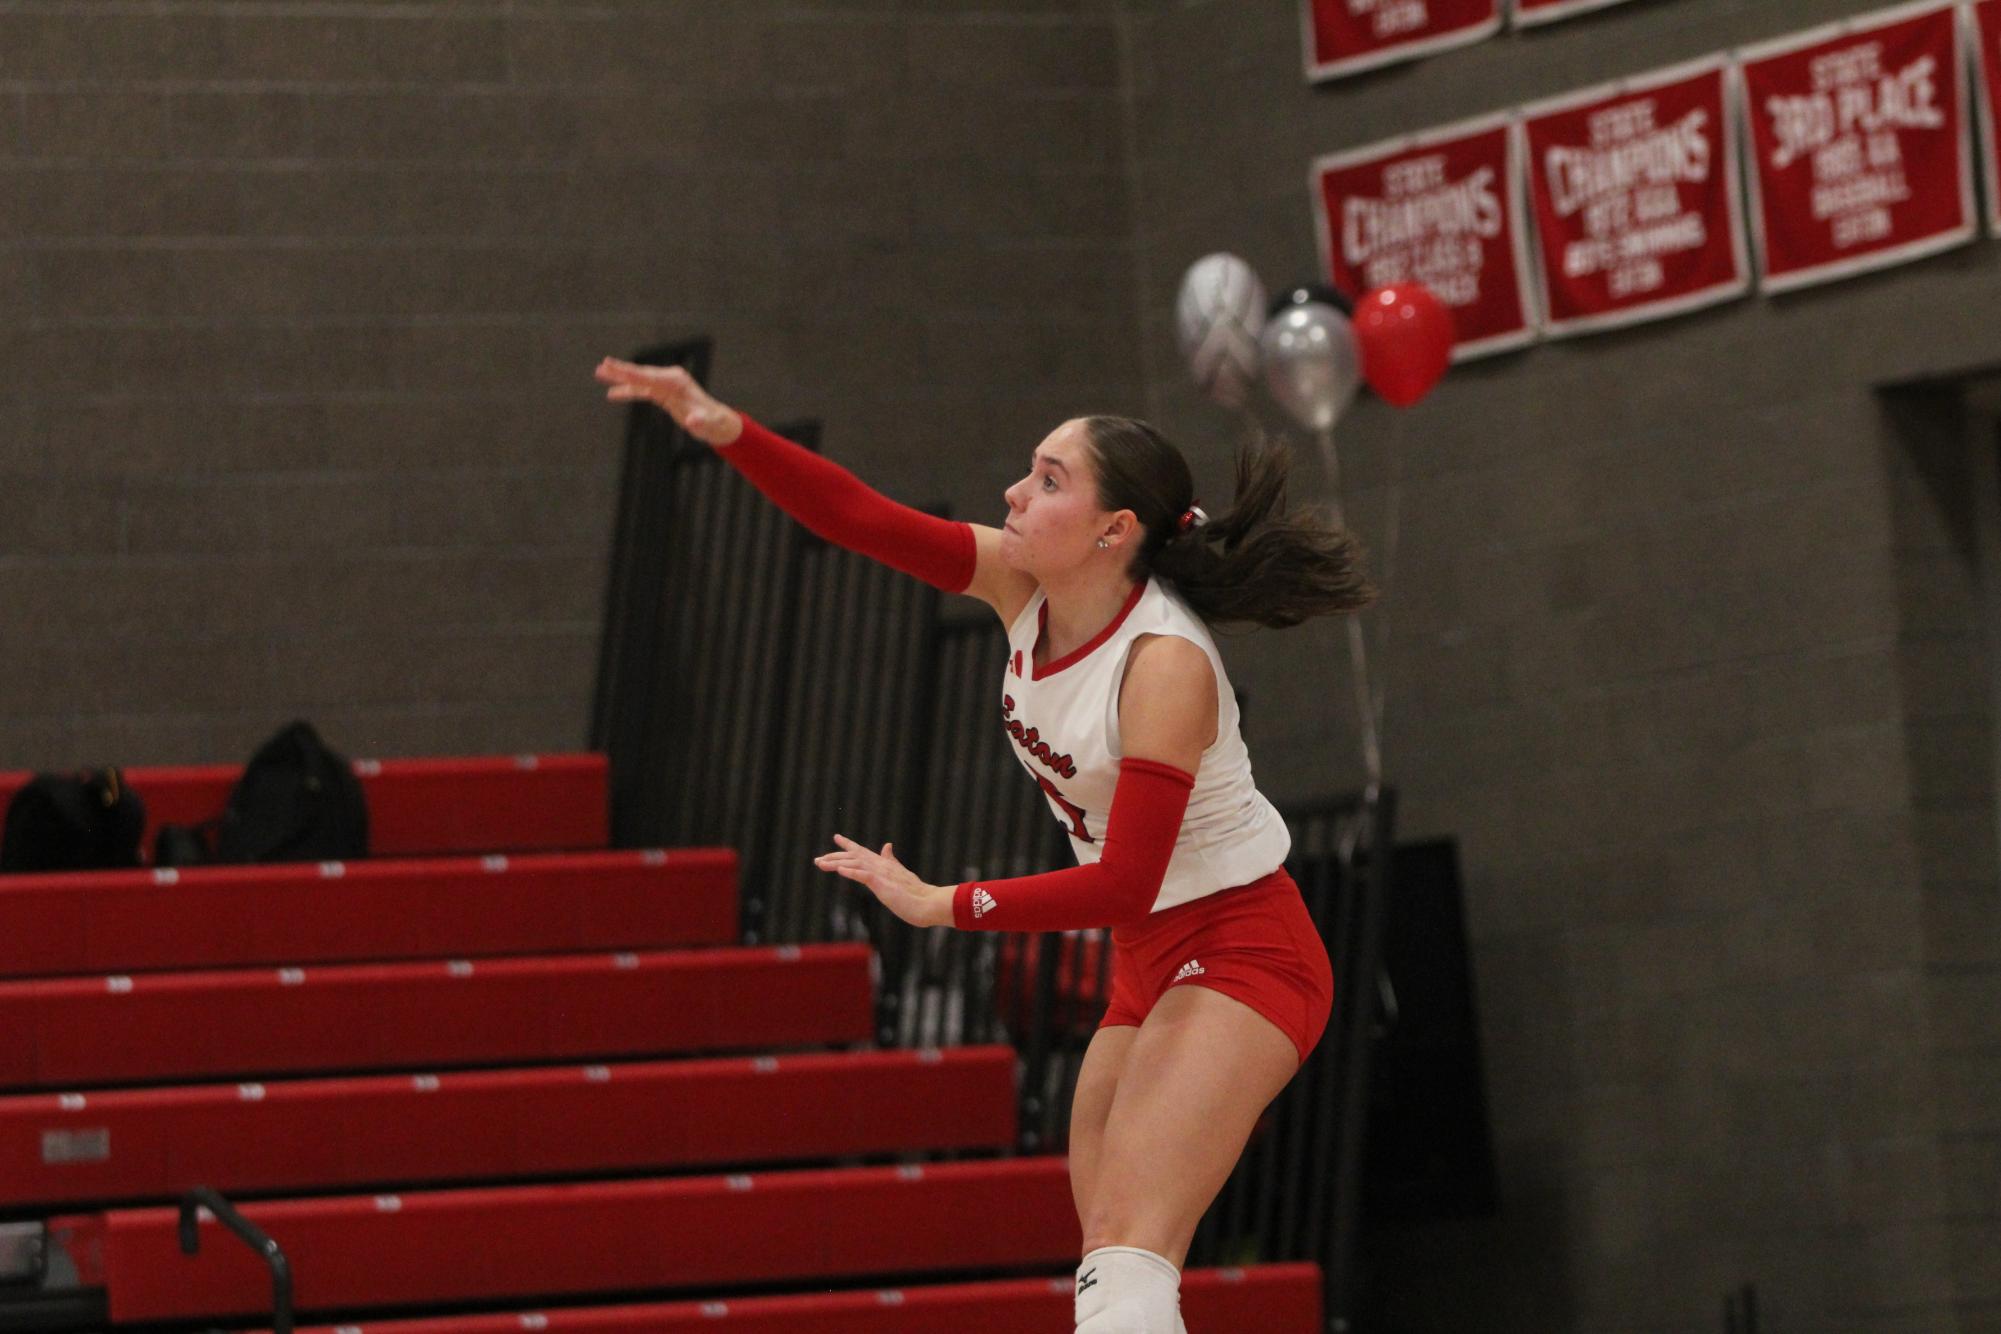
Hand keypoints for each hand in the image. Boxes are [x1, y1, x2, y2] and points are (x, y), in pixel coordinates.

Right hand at [593, 356, 743, 446]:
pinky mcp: (664, 393)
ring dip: (620, 378)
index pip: (648, 376)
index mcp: (677, 382)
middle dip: (620, 370)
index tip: (613, 367)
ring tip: (600, 373)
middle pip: (641, 373)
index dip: (630, 373)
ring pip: (639, 380)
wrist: (717, 422)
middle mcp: (671, 379)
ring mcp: (666, 384)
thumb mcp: (706, 425)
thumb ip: (699, 422)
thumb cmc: (712, 423)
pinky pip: (642, 390)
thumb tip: (692, 421)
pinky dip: (628, 391)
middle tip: (601, 365)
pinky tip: (612, 394)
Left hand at [814, 834, 953, 928]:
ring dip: (836, 863)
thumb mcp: (901, 874)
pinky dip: (851, 871)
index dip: (848, 844)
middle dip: (834, 856)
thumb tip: (887, 846)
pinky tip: (839, 870)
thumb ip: (891, 860)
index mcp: (885, 865)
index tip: (836, 837)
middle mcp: (881, 866)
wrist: (928, 904)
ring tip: (821, 864)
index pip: (863, 851)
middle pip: (854, 856)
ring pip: (855, 864)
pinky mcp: (883, 884)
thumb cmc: (916, 894)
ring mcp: (882, 874)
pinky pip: (864, 875)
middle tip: (817, 859)